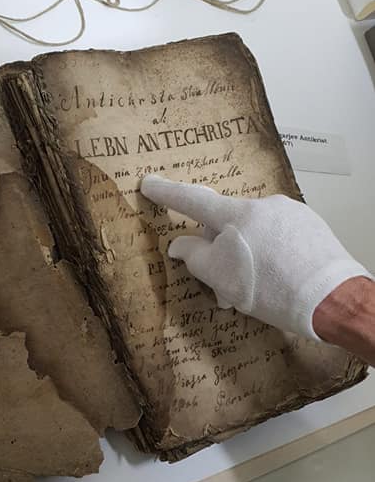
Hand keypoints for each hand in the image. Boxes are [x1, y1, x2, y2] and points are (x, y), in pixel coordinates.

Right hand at [141, 175, 369, 338]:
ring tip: (255, 290)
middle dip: (220, 251)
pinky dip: (270, 256)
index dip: (167, 193)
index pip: (193, 200)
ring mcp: (290, 214)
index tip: (150, 183)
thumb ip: (195, 257)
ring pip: (253, 233)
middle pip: (227, 224)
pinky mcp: (310, 226)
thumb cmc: (272, 289)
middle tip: (223, 285)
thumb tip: (181, 245)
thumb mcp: (221, 278)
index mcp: (237, 214)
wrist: (331, 298)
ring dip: (245, 257)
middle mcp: (264, 205)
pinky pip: (277, 237)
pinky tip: (278, 280)